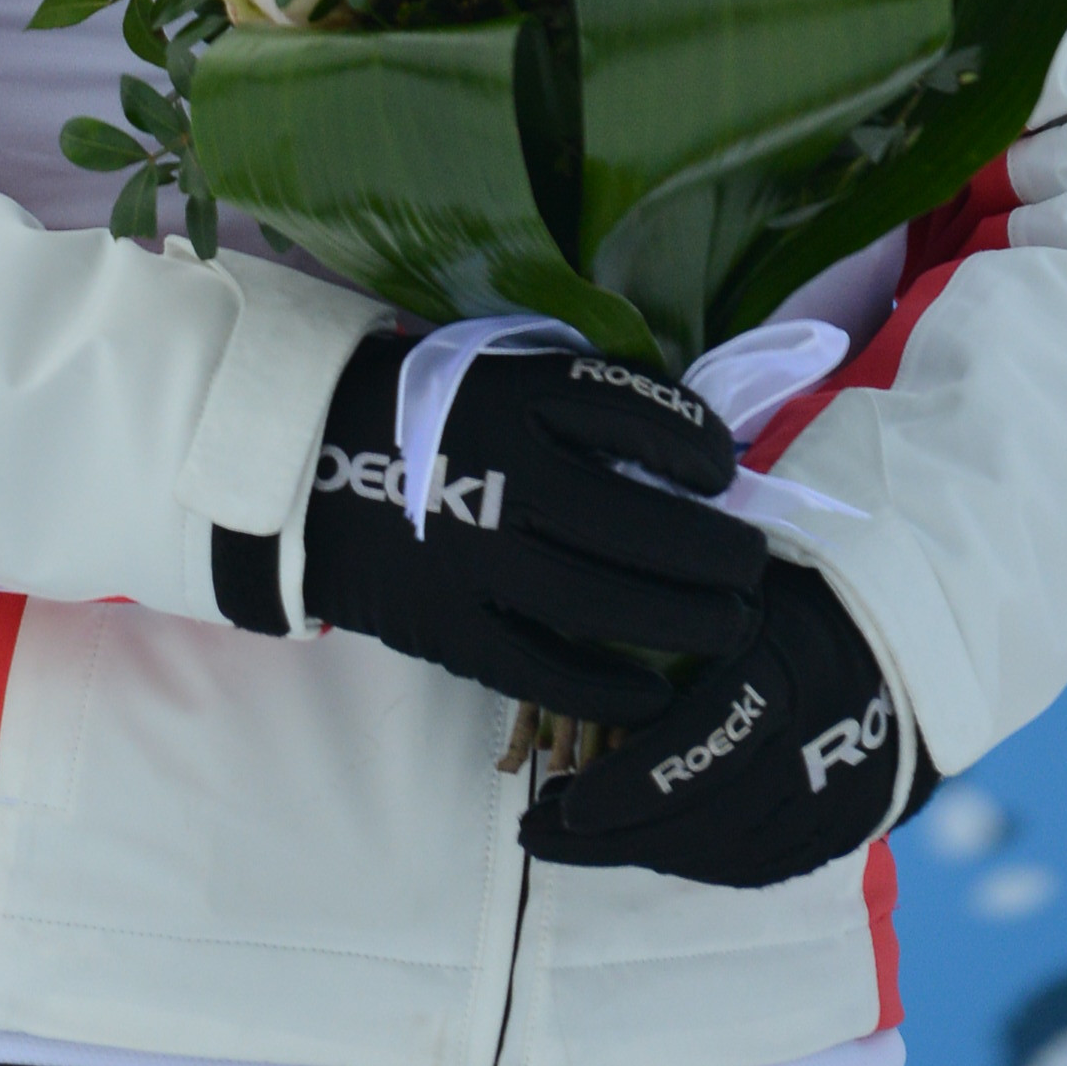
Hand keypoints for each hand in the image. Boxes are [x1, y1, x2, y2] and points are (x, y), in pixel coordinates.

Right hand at [284, 330, 770, 725]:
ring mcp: (478, 559)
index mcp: (520, 400)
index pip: (635, 414)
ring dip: (685, 621)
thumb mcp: (504, 374)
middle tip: (752, 566)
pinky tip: (654, 691)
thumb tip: (695, 442)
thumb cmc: (434, 418)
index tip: (725, 468)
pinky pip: (546, 670)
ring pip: (605, 603)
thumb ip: (586, 400)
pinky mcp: (452, 628)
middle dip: (714, 553)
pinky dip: (610, 688)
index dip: (697, 443)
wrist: (314, 470)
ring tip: (732, 625)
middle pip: (638, 524)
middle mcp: (506, 476)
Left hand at [523, 556, 912, 885]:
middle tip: (536, 833)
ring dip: (645, 854)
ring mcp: (842, 796)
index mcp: (792, 664)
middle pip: (705, 816)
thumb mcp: (743, 576)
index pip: (702, 743)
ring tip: (578, 840)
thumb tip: (570, 631)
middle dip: (610, 837)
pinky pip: (760, 867)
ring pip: (727, 853)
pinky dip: (696, 863)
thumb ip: (675, 611)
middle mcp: (820, 739)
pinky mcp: (850, 830)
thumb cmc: (801, 584)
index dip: (628, 783)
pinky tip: (651, 846)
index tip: (558, 799)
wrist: (911, 629)